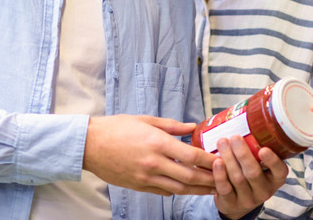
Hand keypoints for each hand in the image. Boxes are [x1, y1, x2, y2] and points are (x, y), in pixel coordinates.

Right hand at [83, 114, 216, 195]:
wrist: (89, 145)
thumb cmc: (116, 128)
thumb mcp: (145, 120)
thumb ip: (171, 126)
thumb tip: (192, 127)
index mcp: (157, 143)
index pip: (191, 155)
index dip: (209, 160)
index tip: (220, 160)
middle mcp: (153, 162)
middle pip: (189, 176)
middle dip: (209, 179)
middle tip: (223, 179)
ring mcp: (145, 177)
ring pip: (178, 188)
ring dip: (197, 190)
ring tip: (211, 189)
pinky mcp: (138, 185)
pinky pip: (163, 191)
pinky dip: (177, 191)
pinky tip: (186, 189)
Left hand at [212, 136, 287, 218]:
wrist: (236, 203)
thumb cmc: (248, 176)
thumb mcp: (259, 166)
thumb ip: (256, 149)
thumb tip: (244, 118)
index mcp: (274, 179)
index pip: (280, 171)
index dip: (273, 161)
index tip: (264, 149)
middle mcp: (264, 190)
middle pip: (253, 173)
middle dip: (243, 154)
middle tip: (235, 137)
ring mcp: (247, 199)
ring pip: (238, 179)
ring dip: (229, 159)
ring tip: (222, 142)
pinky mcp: (231, 203)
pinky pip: (225, 189)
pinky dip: (220, 175)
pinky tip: (216, 162)